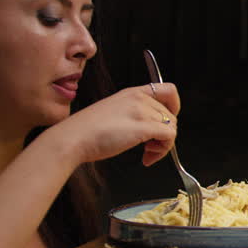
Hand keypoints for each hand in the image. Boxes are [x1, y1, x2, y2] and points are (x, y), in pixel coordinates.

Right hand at [44, 83, 181, 167]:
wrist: (73, 139)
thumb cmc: (87, 131)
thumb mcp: (114, 112)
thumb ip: (134, 114)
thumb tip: (152, 127)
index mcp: (132, 92)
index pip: (168, 89)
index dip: (174, 106)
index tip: (166, 121)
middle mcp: (139, 98)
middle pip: (171, 115)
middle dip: (164, 133)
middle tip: (150, 146)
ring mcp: (141, 111)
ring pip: (172, 127)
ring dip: (163, 144)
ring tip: (147, 153)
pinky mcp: (143, 127)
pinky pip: (169, 137)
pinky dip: (163, 151)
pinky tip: (147, 158)